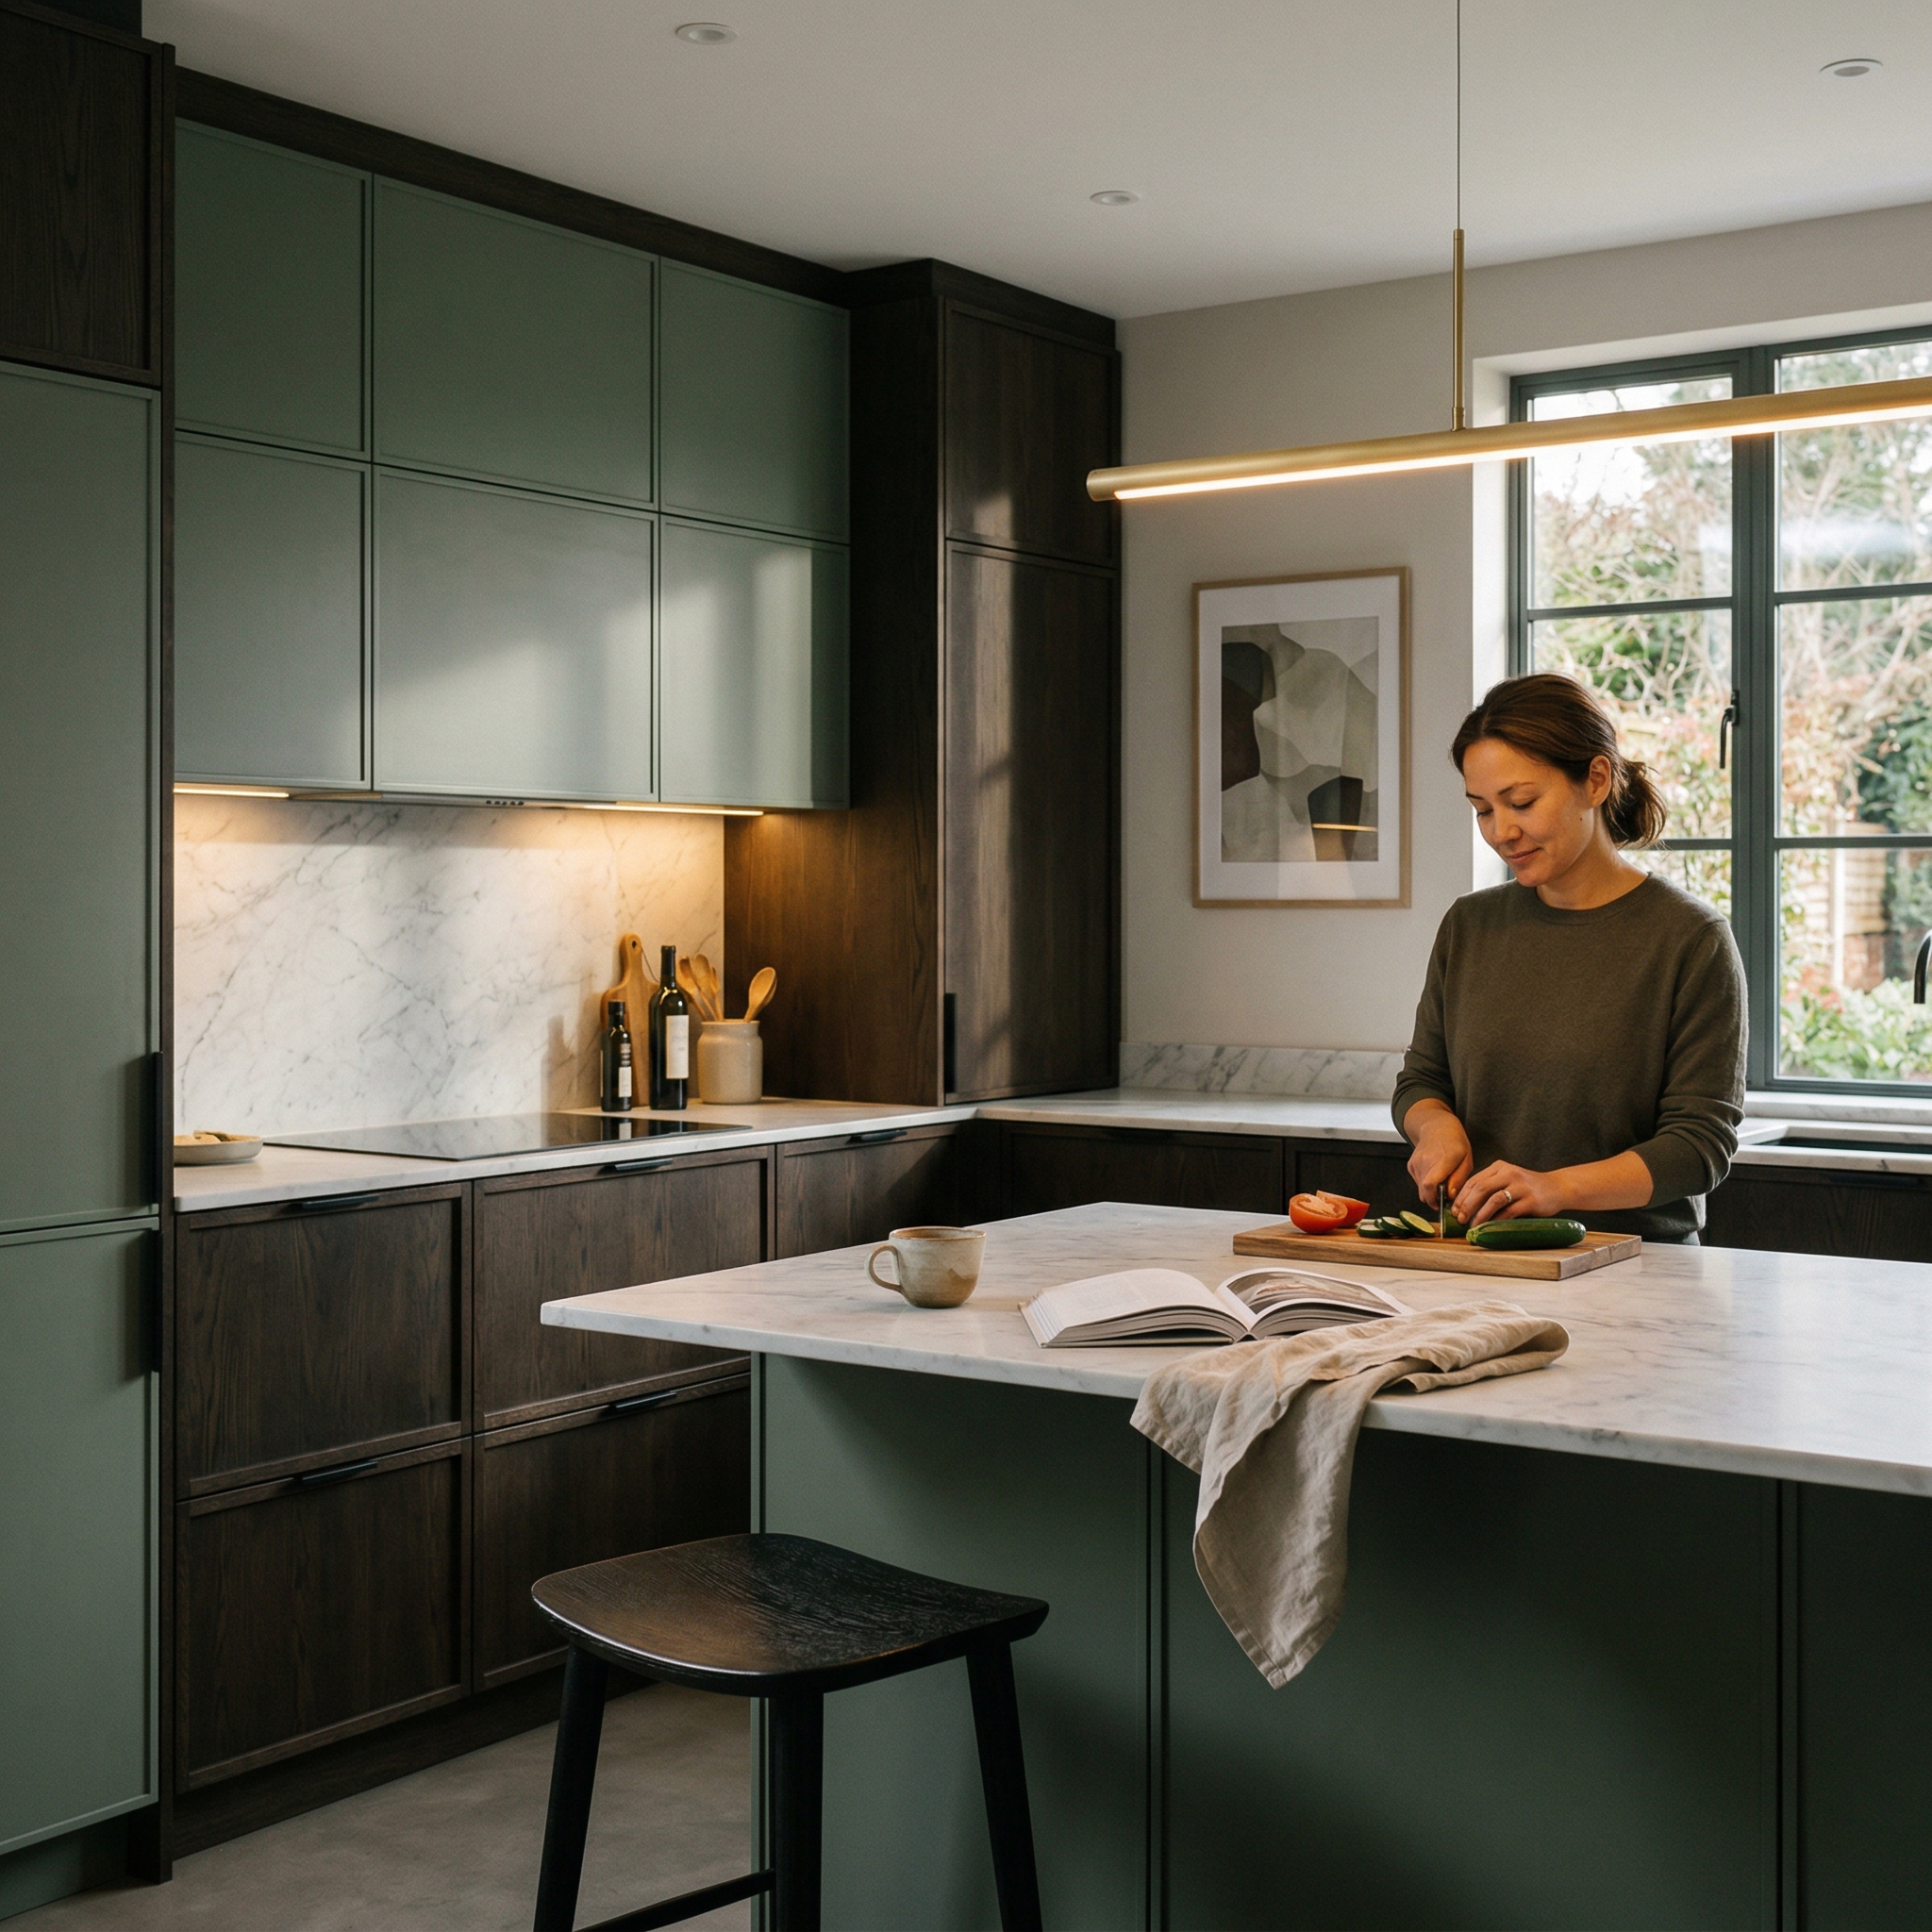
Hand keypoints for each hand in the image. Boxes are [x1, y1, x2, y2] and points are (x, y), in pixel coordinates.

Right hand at [1403, 1103, 1472, 1208]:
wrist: (1437, 1127)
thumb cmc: (1456, 1144)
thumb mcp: (1467, 1160)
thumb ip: (1459, 1179)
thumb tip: (1450, 1196)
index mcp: (1443, 1159)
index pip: (1430, 1184)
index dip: (1434, 1199)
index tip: (1442, 1204)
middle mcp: (1425, 1161)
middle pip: (1424, 1191)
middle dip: (1434, 1199)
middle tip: (1445, 1196)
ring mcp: (1415, 1163)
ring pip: (1420, 1189)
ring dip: (1430, 1192)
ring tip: (1441, 1183)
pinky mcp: (1410, 1165)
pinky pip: (1417, 1183)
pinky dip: (1425, 1185)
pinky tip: (1434, 1175)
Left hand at [1453, 1161, 1569, 1225]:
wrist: (1558, 1188)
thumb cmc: (1528, 1187)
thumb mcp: (1508, 1180)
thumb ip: (1490, 1187)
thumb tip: (1465, 1205)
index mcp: (1499, 1167)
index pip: (1474, 1181)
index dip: (1461, 1197)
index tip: (1454, 1210)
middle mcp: (1509, 1173)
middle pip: (1480, 1188)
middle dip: (1467, 1205)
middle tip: (1460, 1219)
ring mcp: (1521, 1186)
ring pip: (1493, 1199)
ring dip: (1480, 1214)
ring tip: (1473, 1225)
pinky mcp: (1531, 1200)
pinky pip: (1509, 1211)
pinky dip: (1496, 1220)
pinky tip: (1490, 1226)